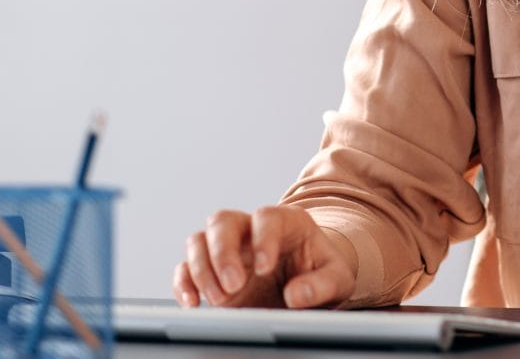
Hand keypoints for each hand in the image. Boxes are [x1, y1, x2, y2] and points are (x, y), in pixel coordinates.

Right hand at [173, 205, 356, 309]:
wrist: (308, 287)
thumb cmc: (321, 274)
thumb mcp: (336, 279)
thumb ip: (321, 285)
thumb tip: (297, 294)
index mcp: (286, 222)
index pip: (267, 217)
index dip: (263, 239)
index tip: (265, 268)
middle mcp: (251, 230)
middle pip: (223, 222)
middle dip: (223, 253)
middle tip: (233, 286)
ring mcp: (228, 249)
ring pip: (200, 240)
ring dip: (202, 269)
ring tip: (220, 299)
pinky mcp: (211, 271)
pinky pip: (186, 267)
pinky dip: (184, 283)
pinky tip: (193, 302)